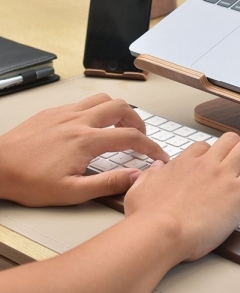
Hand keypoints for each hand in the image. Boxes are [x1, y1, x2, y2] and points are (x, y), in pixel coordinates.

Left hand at [0, 94, 168, 205]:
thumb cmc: (28, 182)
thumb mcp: (71, 193)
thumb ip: (107, 183)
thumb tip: (135, 176)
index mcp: (87, 141)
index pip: (131, 137)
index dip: (150, 146)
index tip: (158, 155)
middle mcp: (80, 121)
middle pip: (122, 108)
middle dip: (137, 121)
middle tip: (140, 135)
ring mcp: (66, 113)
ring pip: (104, 99)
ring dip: (118, 110)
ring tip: (120, 124)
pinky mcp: (54, 111)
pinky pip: (84, 102)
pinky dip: (98, 108)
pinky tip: (93, 123)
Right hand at [124, 132, 239, 262]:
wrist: (160, 233)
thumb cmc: (147, 219)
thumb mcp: (139, 191)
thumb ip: (148, 177)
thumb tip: (155, 168)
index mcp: (184, 164)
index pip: (204, 147)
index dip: (213, 154)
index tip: (217, 164)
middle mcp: (206, 164)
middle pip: (229, 140)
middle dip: (238, 148)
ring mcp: (224, 174)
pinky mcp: (239, 190)